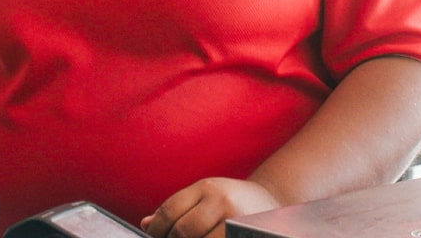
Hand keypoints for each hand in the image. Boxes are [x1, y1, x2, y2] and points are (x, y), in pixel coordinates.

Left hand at [140, 177, 279, 237]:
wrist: (274, 204)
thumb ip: (177, 209)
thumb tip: (145, 225)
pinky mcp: (243, 234)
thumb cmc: (233, 201)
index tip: (152, 236)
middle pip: (182, 231)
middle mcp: (222, 202)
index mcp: (208, 188)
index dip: (156, 229)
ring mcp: (235, 221)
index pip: (170, 210)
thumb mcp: (206, 196)